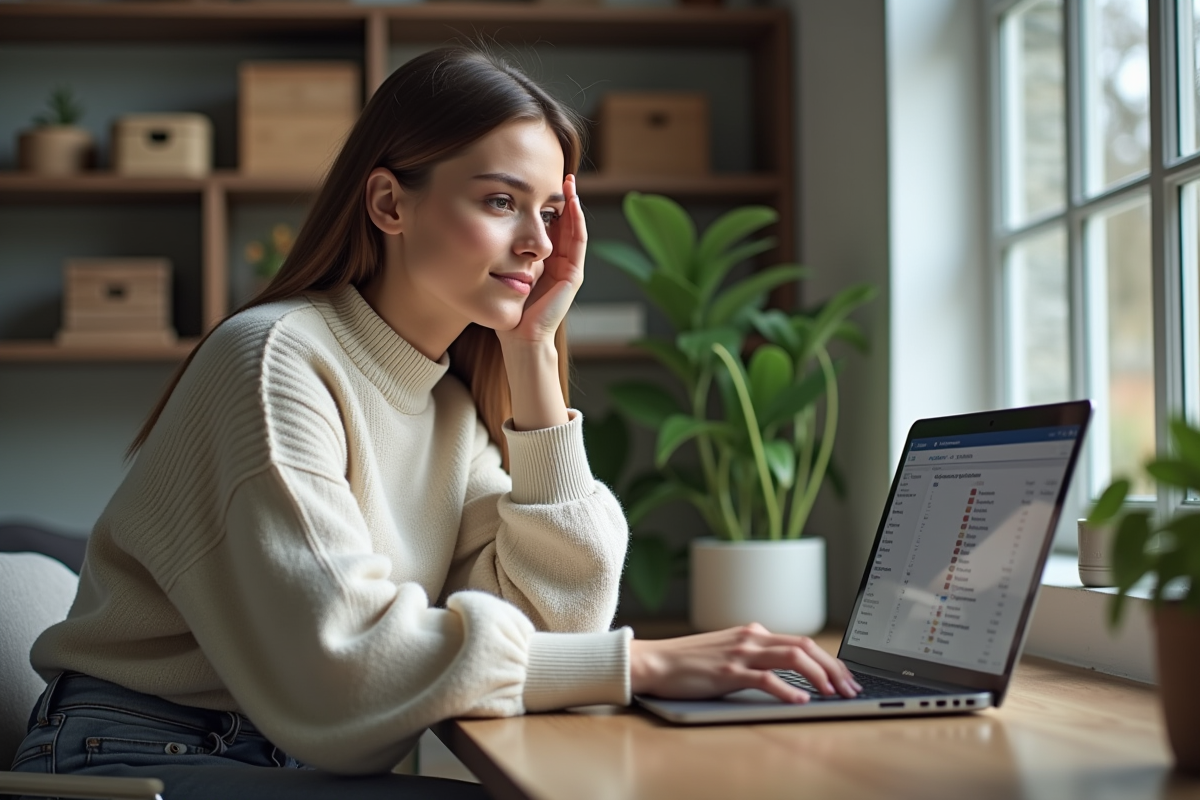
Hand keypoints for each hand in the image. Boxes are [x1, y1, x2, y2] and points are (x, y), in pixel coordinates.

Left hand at [498, 174, 585, 347]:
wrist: (519, 335)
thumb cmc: (508, 307)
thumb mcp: (505, 268)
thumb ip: (506, 250)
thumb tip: (487, 222)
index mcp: (545, 261)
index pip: (550, 226)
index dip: (547, 203)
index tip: (539, 181)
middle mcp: (560, 262)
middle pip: (565, 223)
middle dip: (562, 198)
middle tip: (558, 172)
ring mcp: (570, 268)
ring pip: (574, 228)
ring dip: (573, 204)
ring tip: (569, 181)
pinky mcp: (574, 275)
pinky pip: (578, 241)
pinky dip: (577, 220)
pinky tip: (572, 203)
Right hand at [629, 623, 861, 702]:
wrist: (654, 661)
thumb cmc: (688, 662)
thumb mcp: (727, 652)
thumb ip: (754, 656)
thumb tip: (784, 673)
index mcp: (753, 633)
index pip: (802, 642)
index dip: (829, 661)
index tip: (845, 678)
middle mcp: (751, 638)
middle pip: (805, 646)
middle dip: (834, 668)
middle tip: (850, 689)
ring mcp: (740, 654)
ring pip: (792, 658)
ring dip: (820, 677)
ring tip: (834, 694)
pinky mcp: (728, 672)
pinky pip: (765, 678)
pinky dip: (787, 689)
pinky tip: (801, 700)